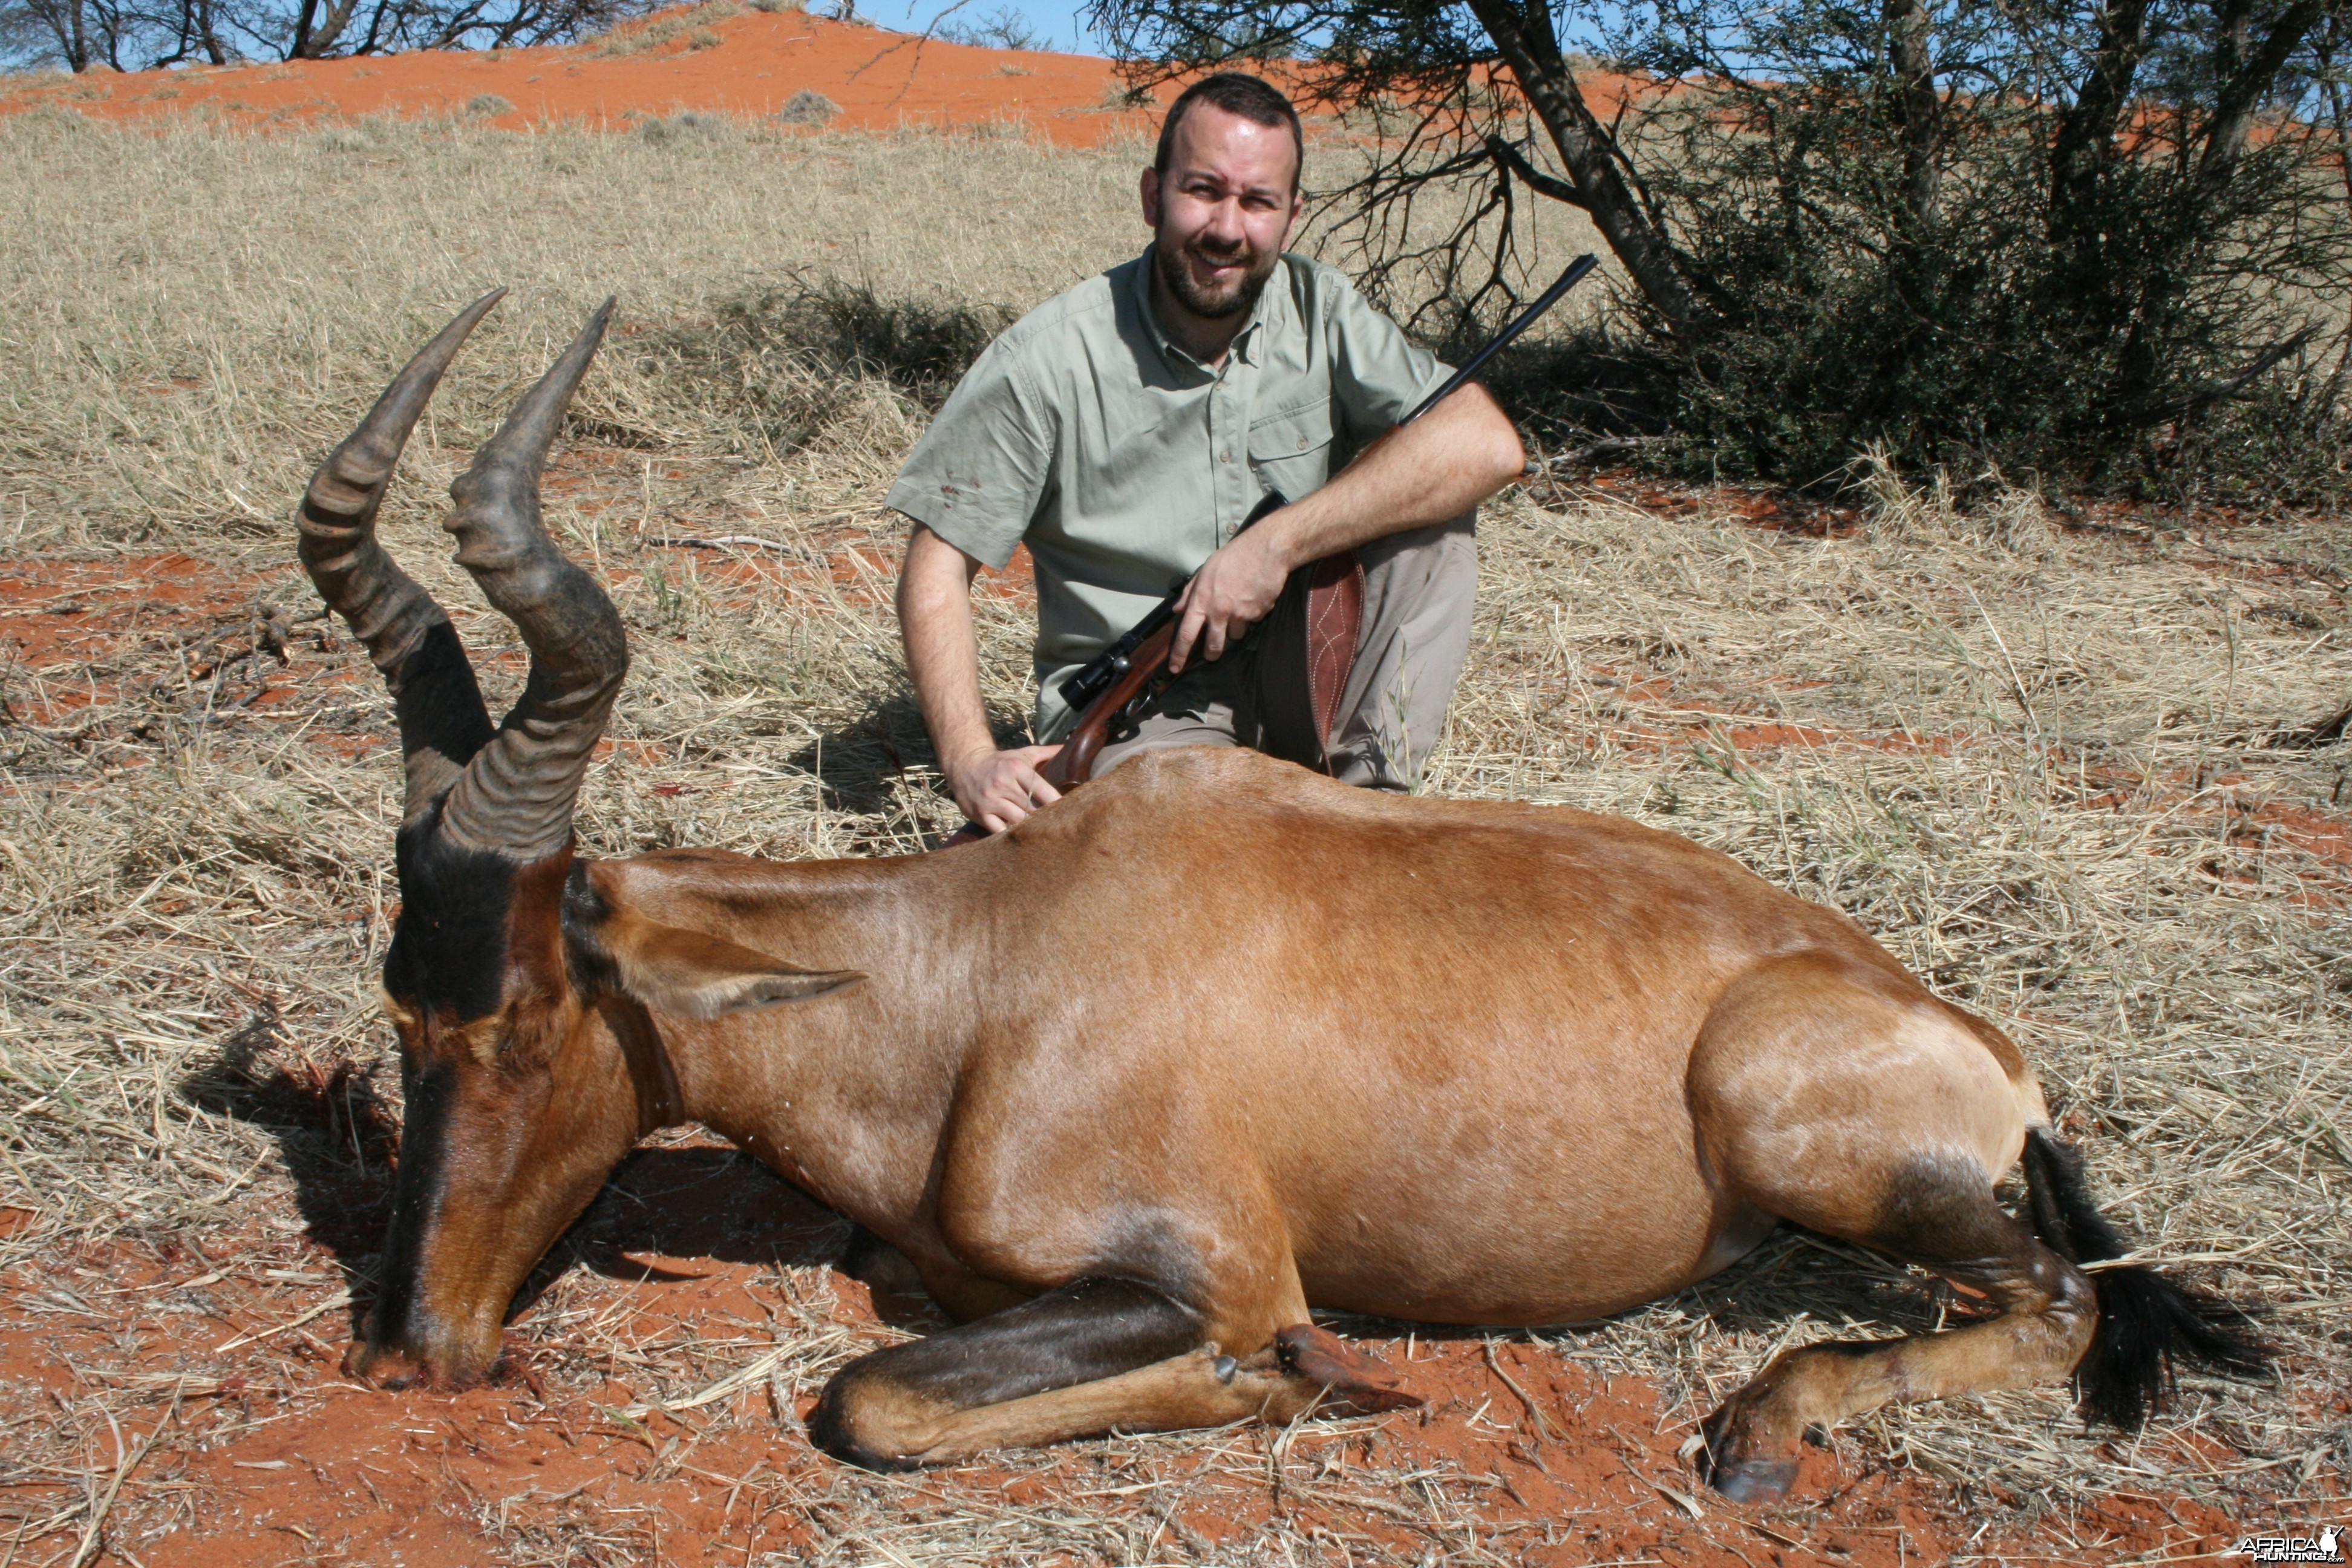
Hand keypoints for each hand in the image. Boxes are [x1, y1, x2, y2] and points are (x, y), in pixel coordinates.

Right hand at [947, 744, 1064, 833]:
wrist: (965, 766)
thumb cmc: (1000, 762)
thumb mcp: (1022, 754)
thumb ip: (1046, 752)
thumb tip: (1068, 747)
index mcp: (1016, 769)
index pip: (1042, 790)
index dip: (1056, 803)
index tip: (1067, 812)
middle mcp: (1003, 784)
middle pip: (1032, 809)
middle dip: (1044, 817)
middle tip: (1056, 825)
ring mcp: (990, 800)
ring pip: (1018, 821)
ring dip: (1029, 827)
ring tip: (1040, 832)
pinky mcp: (980, 814)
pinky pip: (1000, 831)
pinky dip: (1011, 834)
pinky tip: (1019, 834)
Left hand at [1169, 524, 1289, 672]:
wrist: (1267, 551)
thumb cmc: (1234, 557)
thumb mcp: (1205, 570)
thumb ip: (1190, 592)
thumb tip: (1178, 610)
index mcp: (1202, 600)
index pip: (1186, 634)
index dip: (1179, 654)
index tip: (1175, 668)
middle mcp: (1219, 611)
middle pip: (1213, 645)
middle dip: (1212, 653)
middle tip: (1212, 654)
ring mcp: (1240, 615)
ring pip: (1235, 635)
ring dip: (1236, 628)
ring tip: (1239, 608)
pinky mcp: (1258, 615)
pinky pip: (1252, 623)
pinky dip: (1252, 616)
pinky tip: (1253, 599)